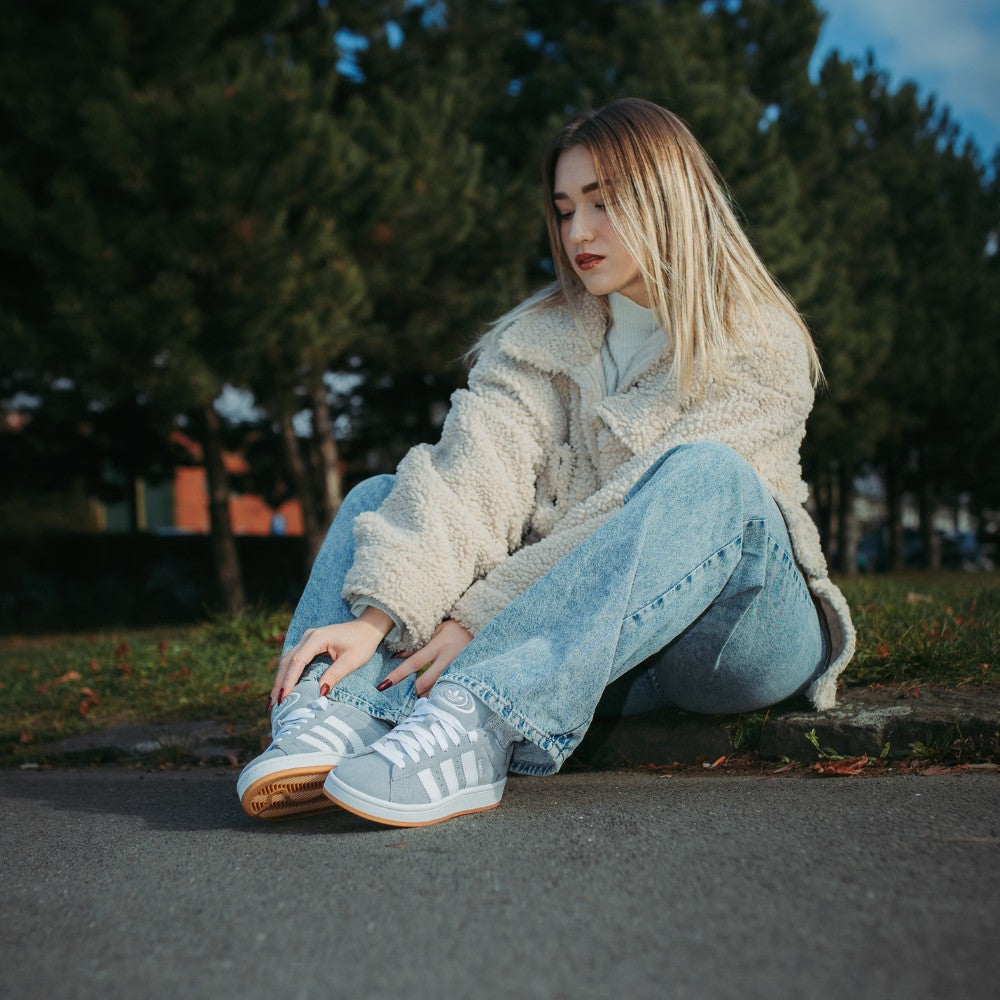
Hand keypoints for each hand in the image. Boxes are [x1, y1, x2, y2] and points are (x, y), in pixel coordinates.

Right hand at [270, 607, 393, 705]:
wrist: (367, 627)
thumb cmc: (362, 643)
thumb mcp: (351, 661)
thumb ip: (334, 675)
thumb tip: (320, 693)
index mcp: (317, 638)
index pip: (297, 661)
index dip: (289, 681)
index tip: (283, 698)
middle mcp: (307, 636)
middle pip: (287, 662)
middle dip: (279, 684)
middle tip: (272, 705)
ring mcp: (306, 639)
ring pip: (288, 661)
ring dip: (281, 680)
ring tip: (274, 701)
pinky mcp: (308, 644)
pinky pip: (294, 660)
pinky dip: (287, 675)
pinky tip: (284, 688)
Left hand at [379, 619, 472, 696]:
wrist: (483, 625)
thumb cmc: (457, 627)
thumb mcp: (437, 630)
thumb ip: (420, 643)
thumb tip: (399, 655)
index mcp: (439, 645)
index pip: (414, 663)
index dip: (398, 675)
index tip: (384, 685)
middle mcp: (448, 658)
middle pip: (426, 681)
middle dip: (414, 691)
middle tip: (406, 695)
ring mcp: (459, 667)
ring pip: (439, 688)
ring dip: (428, 695)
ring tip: (420, 699)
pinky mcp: (466, 673)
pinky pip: (451, 688)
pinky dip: (442, 693)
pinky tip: (438, 697)